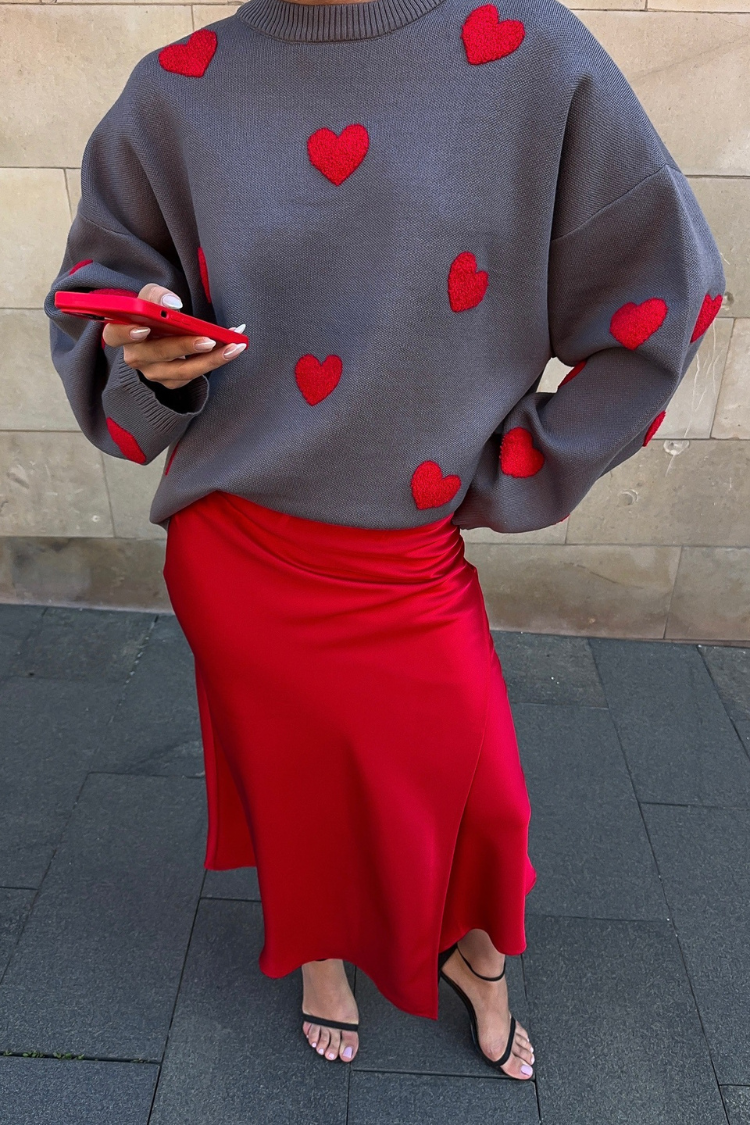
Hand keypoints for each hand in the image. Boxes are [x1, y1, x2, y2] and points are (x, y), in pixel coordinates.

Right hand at [101, 283, 245, 390]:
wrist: (161, 332)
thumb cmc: (153, 314)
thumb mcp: (150, 298)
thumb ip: (156, 295)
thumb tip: (174, 304)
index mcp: (121, 334)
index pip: (116, 335)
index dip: (128, 333)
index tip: (145, 329)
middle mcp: (136, 357)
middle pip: (158, 354)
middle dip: (185, 346)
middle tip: (209, 340)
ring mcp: (154, 373)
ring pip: (182, 371)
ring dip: (211, 359)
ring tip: (233, 347)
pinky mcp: (172, 382)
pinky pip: (194, 375)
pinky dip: (215, 361)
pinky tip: (232, 348)